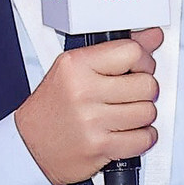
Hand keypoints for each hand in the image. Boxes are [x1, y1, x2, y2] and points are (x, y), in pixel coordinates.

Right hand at [14, 26, 163, 184]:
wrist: (30, 147)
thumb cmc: (52, 108)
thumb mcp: (76, 70)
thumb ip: (116, 52)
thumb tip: (153, 37)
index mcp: (76, 65)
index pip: (132, 52)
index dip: (143, 61)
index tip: (140, 68)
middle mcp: (82, 91)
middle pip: (146, 84)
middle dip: (145, 91)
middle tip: (131, 94)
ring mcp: (91, 121)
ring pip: (148, 112)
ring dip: (143, 116)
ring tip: (125, 114)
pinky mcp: (100, 146)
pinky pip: (144, 139)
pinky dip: (142, 138)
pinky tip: (128, 132)